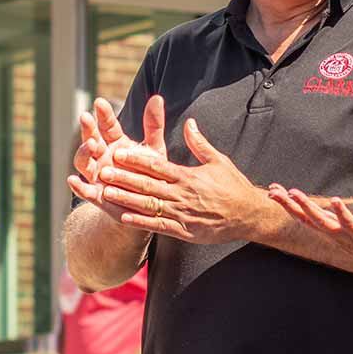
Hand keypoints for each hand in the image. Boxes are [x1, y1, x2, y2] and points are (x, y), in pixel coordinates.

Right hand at [68, 97, 151, 211]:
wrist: (146, 208)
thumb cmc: (149, 175)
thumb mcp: (154, 150)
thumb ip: (153, 125)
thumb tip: (157, 98)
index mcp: (116, 143)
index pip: (107, 125)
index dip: (103, 115)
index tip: (100, 102)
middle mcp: (102, 157)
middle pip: (91, 139)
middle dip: (88, 129)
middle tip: (86, 117)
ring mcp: (96, 175)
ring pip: (83, 162)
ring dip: (83, 152)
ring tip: (90, 145)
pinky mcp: (96, 196)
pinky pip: (84, 190)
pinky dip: (77, 186)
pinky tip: (72, 180)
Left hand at [99, 115, 267, 244]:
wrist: (249, 215)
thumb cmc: (233, 186)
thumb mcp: (218, 161)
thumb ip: (200, 143)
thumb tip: (189, 122)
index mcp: (188, 176)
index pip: (157, 166)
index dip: (136, 159)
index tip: (118, 153)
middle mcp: (182, 194)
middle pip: (147, 185)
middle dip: (124, 178)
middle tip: (104, 171)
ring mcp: (181, 213)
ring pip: (148, 205)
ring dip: (126, 199)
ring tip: (105, 193)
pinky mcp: (184, 231)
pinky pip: (158, 226)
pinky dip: (140, 222)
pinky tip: (123, 217)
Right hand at [269, 186, 352, 283]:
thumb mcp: (347, 232)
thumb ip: (335, 222)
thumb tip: (326, 210)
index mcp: (329, 231)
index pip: (304, 216)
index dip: (288, 204)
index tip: (272, 191)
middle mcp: (333, 233)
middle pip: (306, 217)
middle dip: (288, 204)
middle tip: (271, 192)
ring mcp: (345, 234)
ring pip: (321, 220)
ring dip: (307, 206)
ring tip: (294, 192)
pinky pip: (348, 221)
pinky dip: (341, 211)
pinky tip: (334, 200)